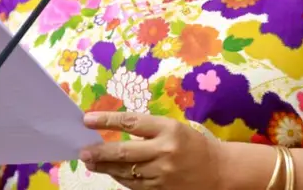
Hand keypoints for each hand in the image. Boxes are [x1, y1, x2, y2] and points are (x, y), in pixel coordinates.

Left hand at [80, 112, 225, 188]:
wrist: (219, 171)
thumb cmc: (192, 145)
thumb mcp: (173, 128)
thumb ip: (147, 129)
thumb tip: (114, 129)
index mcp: (168, 129)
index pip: (131, 122)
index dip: (107, 120)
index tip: (87, 119)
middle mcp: (164, 151)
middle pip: (124, 151)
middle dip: (100, 151)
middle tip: (83, 151)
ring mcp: (162, 174)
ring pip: (125, 171)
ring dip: (105, 167)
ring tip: (90, 162)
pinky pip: (134, 185)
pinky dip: (119, 178)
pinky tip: (110, 172)